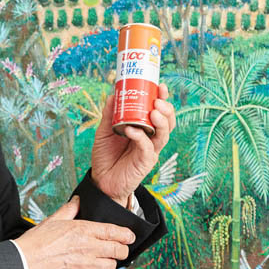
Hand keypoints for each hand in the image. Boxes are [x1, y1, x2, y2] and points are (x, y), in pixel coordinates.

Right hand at [15, 195, 135, 268]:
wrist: (25, 263)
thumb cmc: (36, 241)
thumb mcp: (53, 220)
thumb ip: (69, 209)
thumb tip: (78, 201)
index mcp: (84, 230)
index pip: (115, 232)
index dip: (126, 235)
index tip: (129, 236)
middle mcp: (89, 248)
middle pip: (118, 251)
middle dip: (121, 250)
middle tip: (118, 249)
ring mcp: (86, 266)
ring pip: (110, 266)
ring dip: (108, 263)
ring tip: (100, 260)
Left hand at [90, 83, 175, 206]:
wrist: (101, 181)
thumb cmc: (105, 156)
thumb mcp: (104, 131)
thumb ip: (109, 115)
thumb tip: (113, 94)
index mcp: (144, 128)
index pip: (159, 112)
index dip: (162, 99)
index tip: (160, 86)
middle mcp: (150, 139)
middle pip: (168, 122)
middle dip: (166, 109)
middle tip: (157, 101)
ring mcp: (150, 150)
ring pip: (164, 134)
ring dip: (161, 121)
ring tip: (153, 112)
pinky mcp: (145, 162)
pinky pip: (147, 147)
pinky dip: (141, 137)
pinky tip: (131, 130)